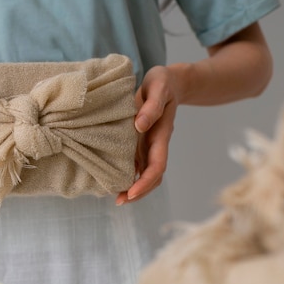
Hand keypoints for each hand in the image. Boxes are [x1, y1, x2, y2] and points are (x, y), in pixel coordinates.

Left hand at [116, 65, 179, 205]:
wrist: (170, 81)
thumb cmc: (162, 83)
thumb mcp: (158, 87)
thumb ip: (151, 106)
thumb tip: (140, 125)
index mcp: (161, 135)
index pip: (157, 166)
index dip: (145, 182)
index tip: (130, 193)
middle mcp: (156, 144)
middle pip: (152, 176)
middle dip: (139, 192)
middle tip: (119, 201)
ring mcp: (150, 145)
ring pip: (145, 173)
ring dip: (134, 187)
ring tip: (116, 198)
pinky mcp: (142, 143)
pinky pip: (137, 164)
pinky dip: (128, 175)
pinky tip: (114, 180)